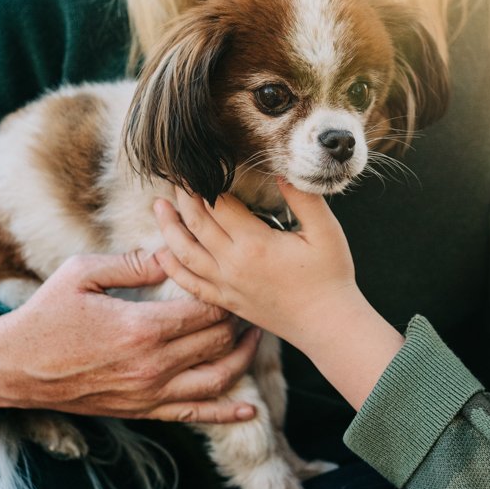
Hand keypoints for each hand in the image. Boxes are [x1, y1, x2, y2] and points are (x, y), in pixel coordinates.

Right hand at [0, 250, 260, 423]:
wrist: (15, 367)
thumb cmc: (46, 314)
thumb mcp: (83, 274)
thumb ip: (133, 263)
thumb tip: (173, 251)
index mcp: (140, 327)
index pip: (206, 311)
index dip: (226, 293)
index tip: (231, 277)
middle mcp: (151, 365)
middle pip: (218, 343)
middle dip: (240, 320)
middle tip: (250, 301)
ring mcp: (148, 393)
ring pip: (216, 380)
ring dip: (243, 359)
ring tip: (255, 338)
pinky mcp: (142, 411)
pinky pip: (194, 415)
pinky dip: (226, 412)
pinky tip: (249, 407)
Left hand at [152, 179, 359, 347]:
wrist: (327, 324)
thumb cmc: (331, 276)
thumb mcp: (325, 231)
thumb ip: (303, 198)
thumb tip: (279, 170)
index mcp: (254, 243)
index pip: (219, 204)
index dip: (205, 182)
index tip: (197, 164)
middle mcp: (233, 264)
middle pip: (197, 223)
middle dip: (184, 197)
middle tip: (176, 177)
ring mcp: (226, 285)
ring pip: (185, 253)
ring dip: (168, 228)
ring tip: (158, 207)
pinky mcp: (226, 302)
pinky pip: (190, 284)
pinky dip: (172, 268)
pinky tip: (162, 254)